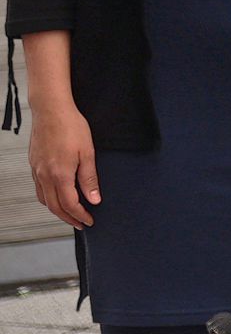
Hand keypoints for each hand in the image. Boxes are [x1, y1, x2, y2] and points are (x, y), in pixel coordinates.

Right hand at [29, 98, 98, 228]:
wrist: (50, 110)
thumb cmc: (71, 127)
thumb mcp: (88, 153)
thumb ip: (90, 179)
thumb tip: (94, 199)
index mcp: (60, 174)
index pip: (70, 204)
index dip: (80, 216)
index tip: (89, 221)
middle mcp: (44, 176)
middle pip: (54, 206)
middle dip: (68, 218)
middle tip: (81, 224)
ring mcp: (37, 170)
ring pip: (44, 199)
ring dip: (57, 210)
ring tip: (70, 214)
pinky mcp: (34, 165)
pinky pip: (38, 189)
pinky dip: (47, 198)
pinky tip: (56, 196)